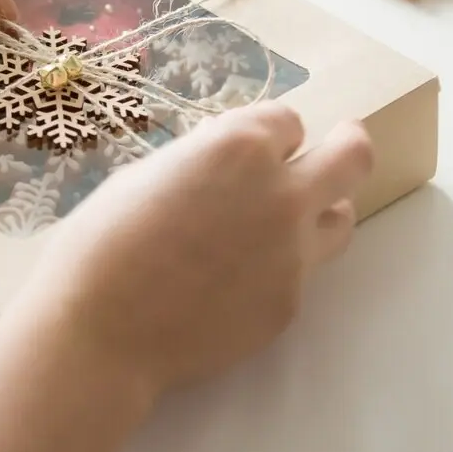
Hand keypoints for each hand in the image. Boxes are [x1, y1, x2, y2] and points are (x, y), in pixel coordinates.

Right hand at [36, 102, 372, 393]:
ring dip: (321, 211)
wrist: (100, 330)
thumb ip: (201, 160)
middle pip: (351, 158)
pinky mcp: (290, 304)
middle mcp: (281, 193)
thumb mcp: (145, 174)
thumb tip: (224, 160)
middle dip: (346, 145)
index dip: (270, 134)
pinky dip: (278, 268)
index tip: (256, 146)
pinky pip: (301, 273)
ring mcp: (293, 253)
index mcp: (239, 147)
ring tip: (290, 221)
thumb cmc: (101, 242)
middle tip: (340, 145)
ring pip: (341, 219)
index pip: (288, 121)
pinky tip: (233, 282)